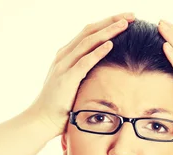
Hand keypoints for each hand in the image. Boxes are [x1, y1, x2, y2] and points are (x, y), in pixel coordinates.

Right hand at [27, 12, 135, 138]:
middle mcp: (64, 56)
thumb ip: (84, 74)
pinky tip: (111, 44)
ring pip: (88, 42)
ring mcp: (63, 66)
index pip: (89, 33)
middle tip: (131, 16)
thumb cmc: (59, 106)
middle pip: (90, 31)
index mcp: (66, 56)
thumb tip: (103, 72)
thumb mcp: (73, 84)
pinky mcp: (66, 79)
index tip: (125, 20)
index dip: (107, 24)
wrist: (41, 120)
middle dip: (111, 21)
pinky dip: (98, 52)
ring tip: (124, 24)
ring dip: (108, 31)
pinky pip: (84, 62)